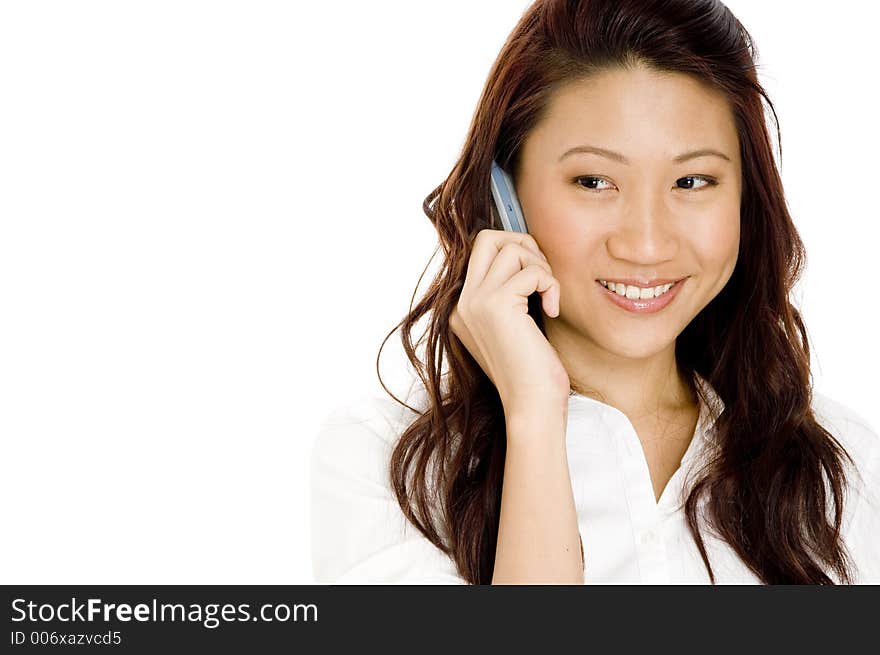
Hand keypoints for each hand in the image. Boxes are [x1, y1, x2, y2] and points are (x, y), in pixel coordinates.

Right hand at [448, 228, 570, 415]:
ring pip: (512, 249)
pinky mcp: (495, 304)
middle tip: (541, 274)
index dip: (515, 254)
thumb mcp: (513, 328)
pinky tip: (551, 311)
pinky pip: (532, 271)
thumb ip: (509, 296)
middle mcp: (462, 302)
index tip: (536, 279)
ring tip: (548, 296)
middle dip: (523, 244)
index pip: (482, 253)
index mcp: (462, 309)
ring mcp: (475, 302)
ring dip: (541, 267)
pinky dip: (550, 284)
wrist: (531, 405)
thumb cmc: (532, 372)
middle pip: (487, 238)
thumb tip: (526, 257)